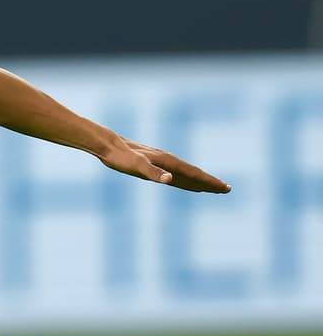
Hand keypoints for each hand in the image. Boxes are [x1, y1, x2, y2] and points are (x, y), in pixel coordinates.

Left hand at [99, 137, 230, 192]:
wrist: (108, 145)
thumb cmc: (121, 157)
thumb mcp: (136, 166)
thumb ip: (153, 173)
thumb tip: (170, 180)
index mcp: (168, 162)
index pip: (194, 174)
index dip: (209, 182)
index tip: (225, 188)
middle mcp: (168, 161)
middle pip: (194, 173)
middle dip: (210, 182)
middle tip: (227, 190)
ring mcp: (161, 163)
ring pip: (185, 174)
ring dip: (199, 181)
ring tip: (212, 188)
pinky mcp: (153, 165)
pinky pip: (173, 174)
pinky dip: (183, 180)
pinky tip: (184, 182)